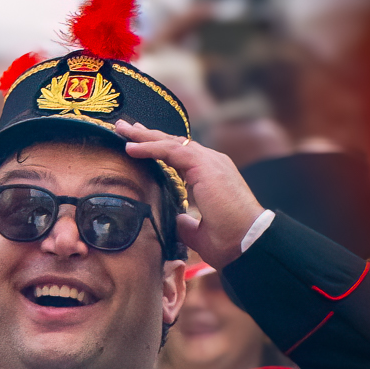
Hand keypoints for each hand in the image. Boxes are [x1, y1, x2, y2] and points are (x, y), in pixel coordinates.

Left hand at [116, 120, 264, 269]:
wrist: (248, 241)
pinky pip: (171, 150)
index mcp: (211, 175)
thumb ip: (185, 223)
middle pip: (173, 142)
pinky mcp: (205, 165)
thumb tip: (175, 221)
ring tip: (120, 129)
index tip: (136, 143)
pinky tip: (130, 147)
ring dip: (143, 136)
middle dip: (147, 134)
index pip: (180, 154)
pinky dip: (150, 148)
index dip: (157, 148)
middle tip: (123, 126)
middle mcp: (212, 163)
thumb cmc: (228, 240)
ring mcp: (210, 162)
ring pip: (170, 142)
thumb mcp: (198, 230)